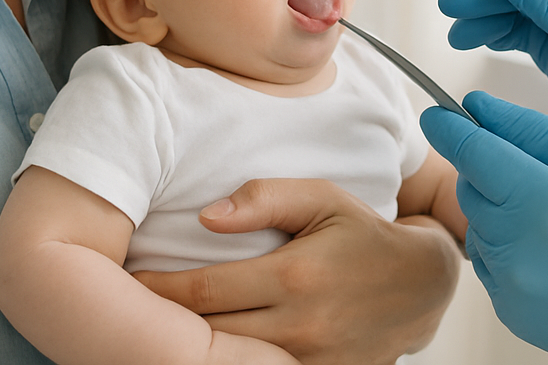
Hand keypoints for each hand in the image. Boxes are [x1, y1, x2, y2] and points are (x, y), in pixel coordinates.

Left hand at [134, 178, 459, 364]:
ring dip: (195, 348)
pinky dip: (235, 362)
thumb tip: (208, 215)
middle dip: (164, 323)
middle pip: (209, 333)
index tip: (127, 281)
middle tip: (124, 309)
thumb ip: (264, 199)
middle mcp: (301, 325)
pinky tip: (210, 350)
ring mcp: (312, 360)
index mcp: (295, 275)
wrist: (422, 286)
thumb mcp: (322, 198)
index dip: (158, 290)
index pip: (204, 290)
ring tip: (160, 334)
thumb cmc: (365, 234)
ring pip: (233, 361)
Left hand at [423, 93, 547, 364]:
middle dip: (490, 169)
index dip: (450, 126)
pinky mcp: (511, 313)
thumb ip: (536, 131)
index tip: (439, 113)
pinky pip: (491, 262)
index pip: (470, 151)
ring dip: (501, 211)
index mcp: (543, 200)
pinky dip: (511, 248)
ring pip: (478, 224)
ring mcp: (510, 287)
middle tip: (542, 175)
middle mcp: (516, 249)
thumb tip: (479, 107)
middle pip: (470, 187)